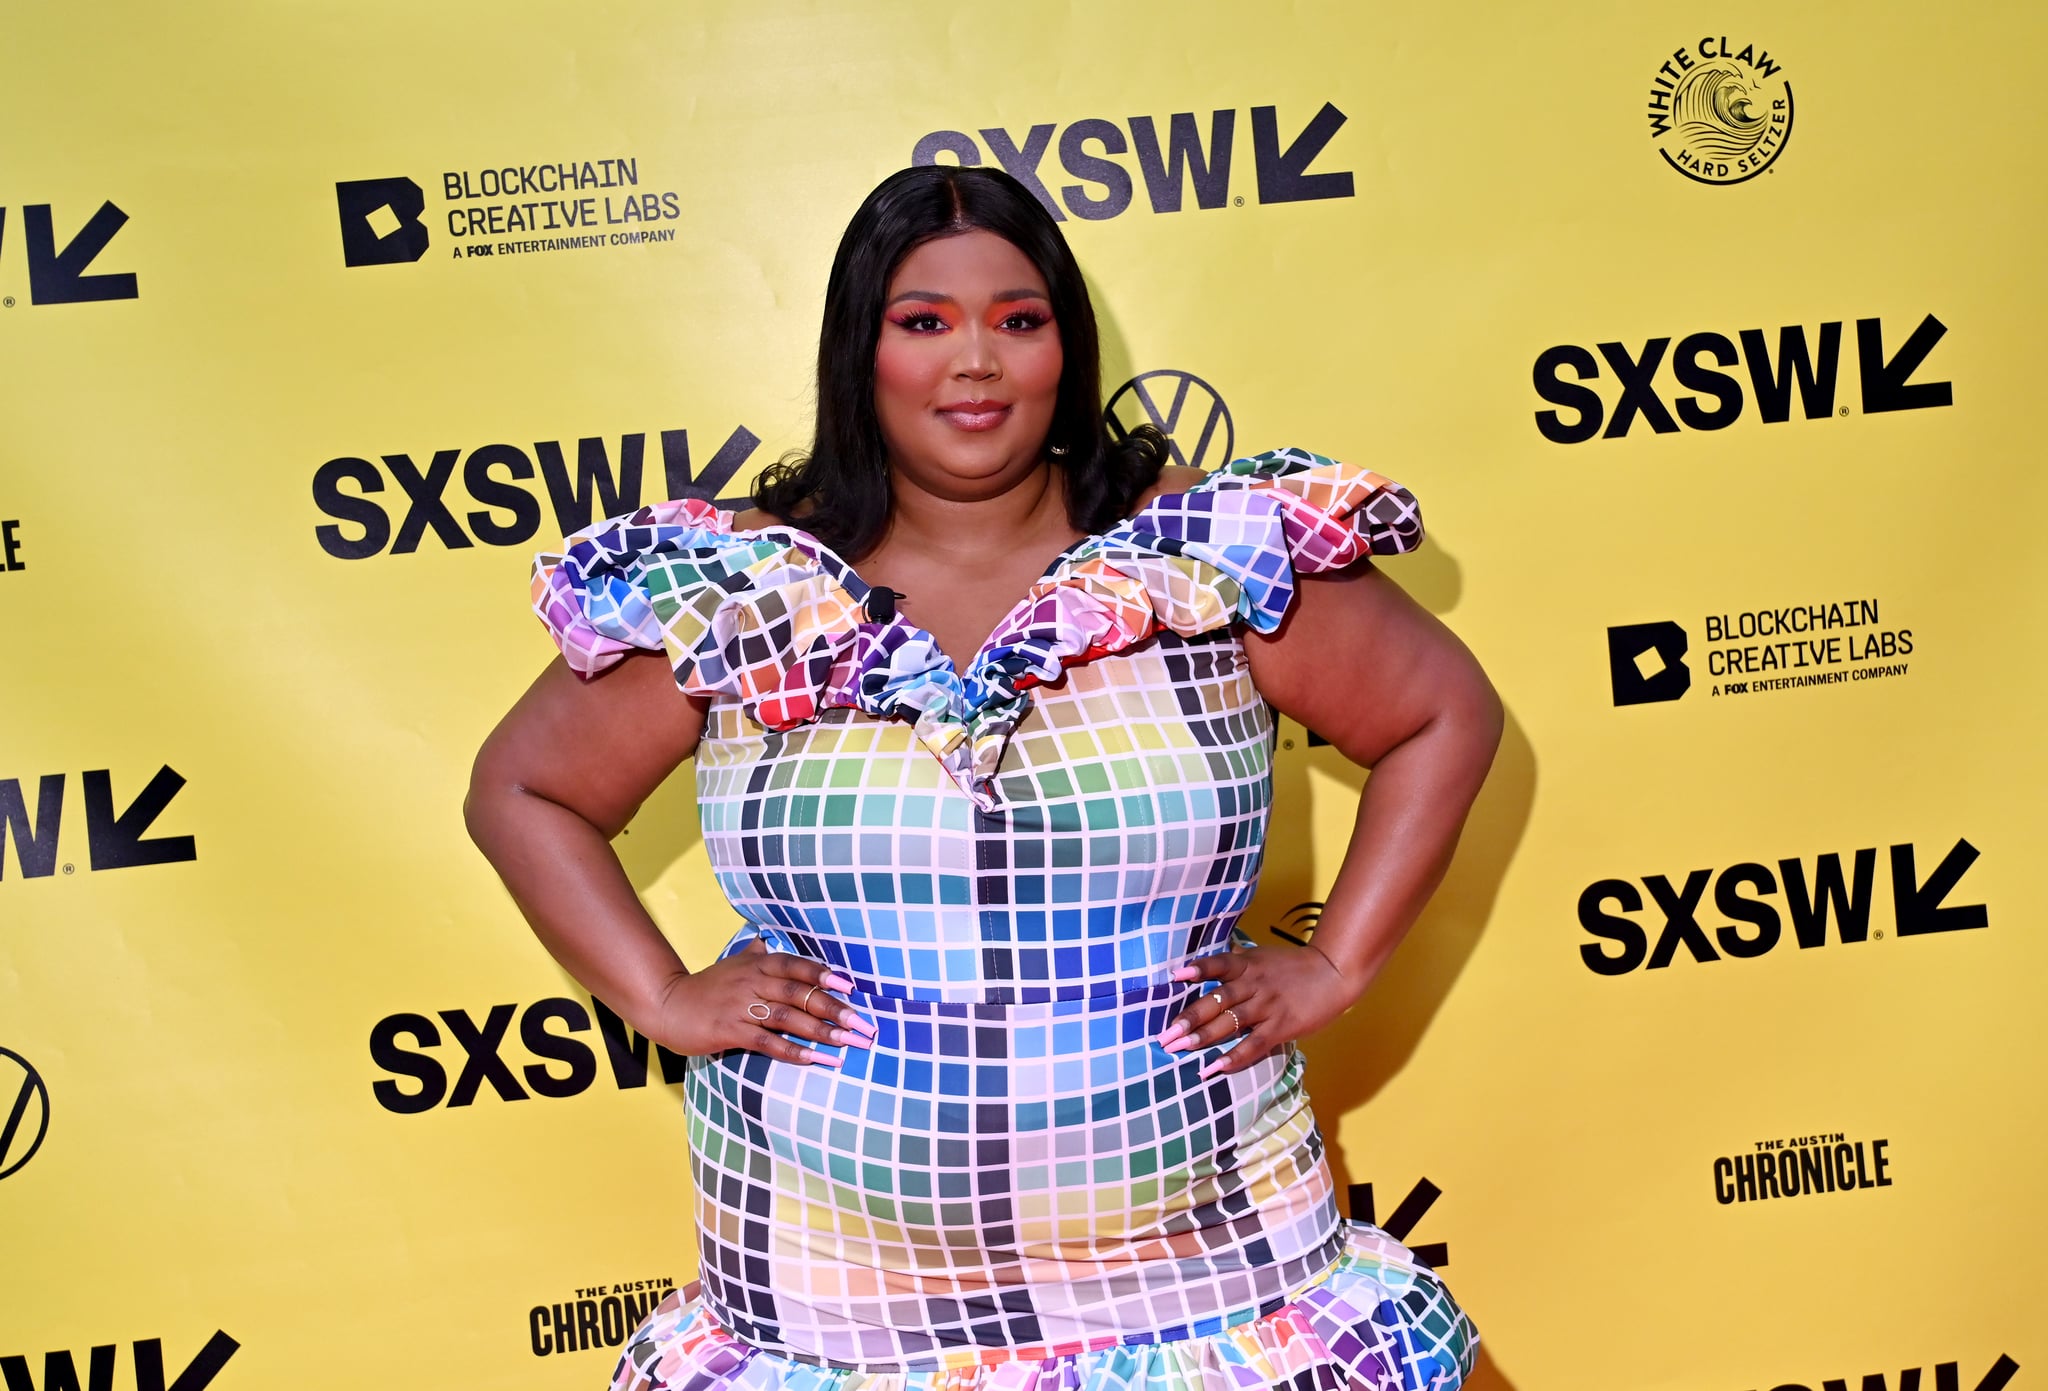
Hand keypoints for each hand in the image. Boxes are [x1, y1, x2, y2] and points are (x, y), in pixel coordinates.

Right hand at [652, 941, 874, 1065]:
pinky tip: (815, 1059)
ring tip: (848, 1044)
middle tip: (862, 1024)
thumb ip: (757, 953)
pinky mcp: (731, 1031)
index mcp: (759, 964)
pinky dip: (794, 1051)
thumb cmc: (707, 987)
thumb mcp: (735, 963)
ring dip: (822, 1033)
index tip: (851, 987)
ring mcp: (742, 1007)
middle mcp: (754, 982)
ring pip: (789, 1019)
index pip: (799, 967)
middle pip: (801, 994)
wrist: (668, 1005)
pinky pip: (768, 1042)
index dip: (825, 976)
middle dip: (835, 1010)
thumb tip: (772, 939)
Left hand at [1160, 941, 1362, 1078]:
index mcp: (1248, 965)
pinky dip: (1234, 1057)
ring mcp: (1267, 1006)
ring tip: (1180, 1049)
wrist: (1333, 973)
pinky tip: (1215, 1067)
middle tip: (1164, 1035)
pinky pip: (1254, 1044)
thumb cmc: (1293, 967)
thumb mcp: (1262, 957)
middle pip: (1216, 1000)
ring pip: (1230, 1022)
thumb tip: (1205, 966)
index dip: (1198, 970)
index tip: (1175, 977)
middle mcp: (1254, 984)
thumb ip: (1236, 963)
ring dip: (1203, 1037)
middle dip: (1188, 1018)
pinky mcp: (1281, 1026)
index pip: (1218, 964)